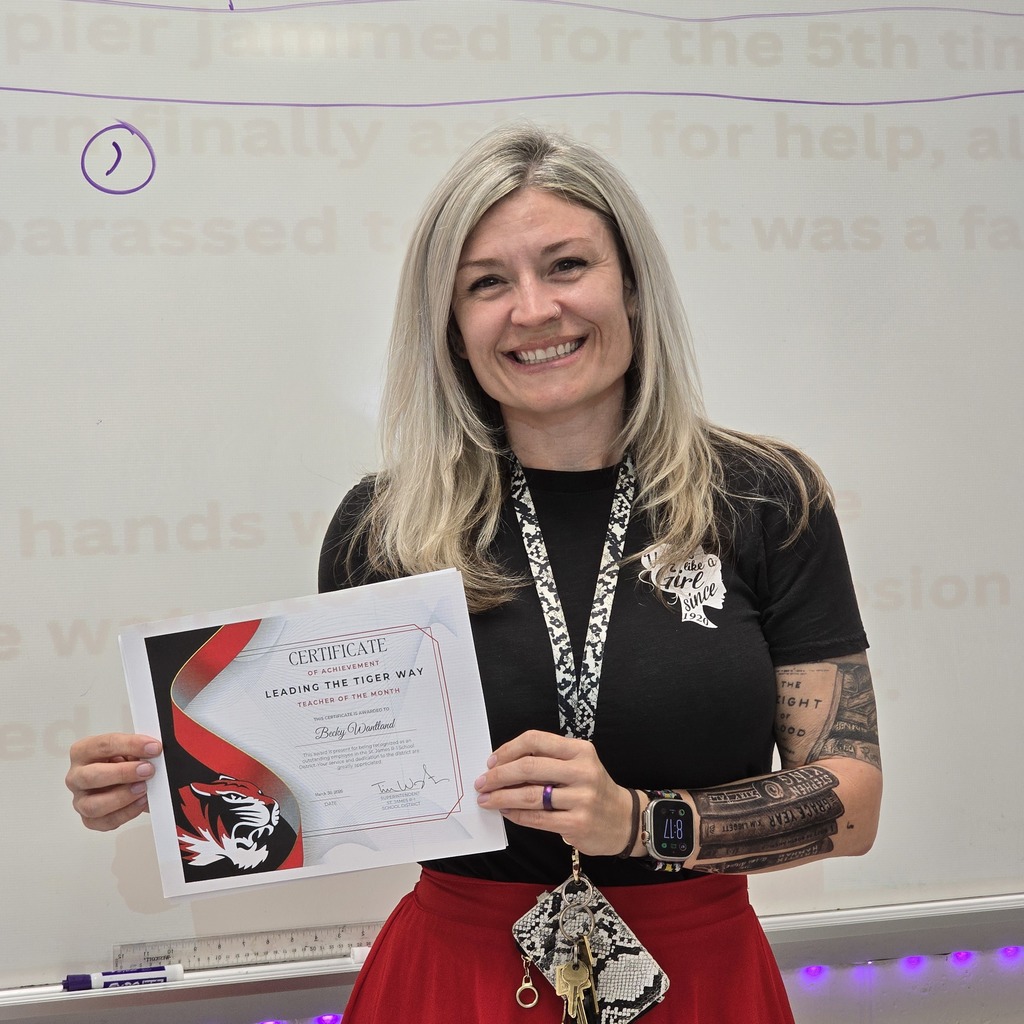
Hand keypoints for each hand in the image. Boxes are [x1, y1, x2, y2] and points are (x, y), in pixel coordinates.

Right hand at [66, 733, 161, 831]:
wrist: (121, 781)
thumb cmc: (121, 762)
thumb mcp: (128, 749)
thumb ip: (137, 750)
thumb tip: (153, 751)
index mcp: (83, 752)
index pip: (103, 745)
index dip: (130, 745)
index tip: (152, 747)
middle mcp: (76, 776)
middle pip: (91, 776)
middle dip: (123, 773)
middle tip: (147, 770)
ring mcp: (80, 800)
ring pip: (93, 805)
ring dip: (122, 797)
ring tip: (143, 789)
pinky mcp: (89, 819)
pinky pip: (104, 822)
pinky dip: (126, 813)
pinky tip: (140, 802)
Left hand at [474, 729, 633, 855]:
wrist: (625, 820)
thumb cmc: (593, 789)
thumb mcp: (579, 764)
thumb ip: (548, 760)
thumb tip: (503, 764)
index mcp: (580, 750)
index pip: (536, 740)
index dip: (508, 749)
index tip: (492, 761)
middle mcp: (582, 771)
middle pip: (529, 767)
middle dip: (499, 775)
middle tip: (482, 782)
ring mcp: (581, 798)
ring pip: (530, 795)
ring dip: (502, 797)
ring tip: (486, 800)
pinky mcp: (577, 823)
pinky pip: (537, 818)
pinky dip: (516, 815)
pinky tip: (506, 812)